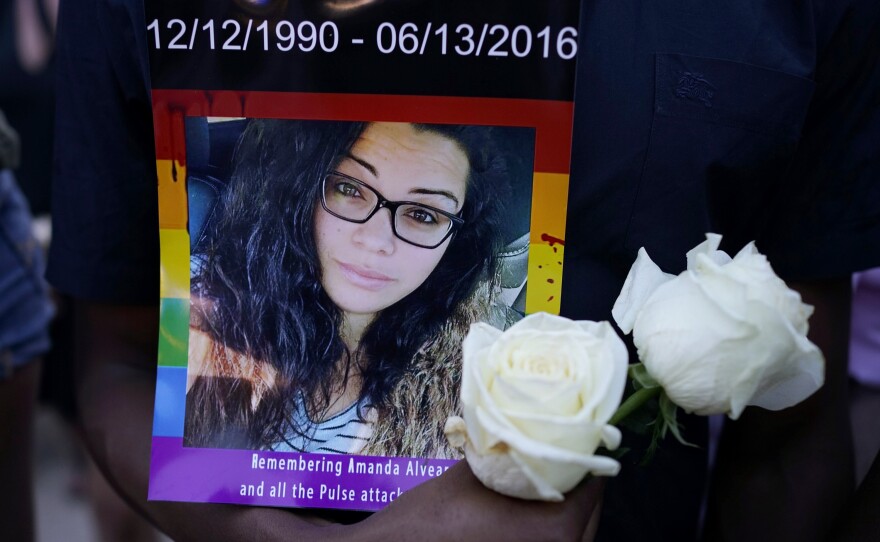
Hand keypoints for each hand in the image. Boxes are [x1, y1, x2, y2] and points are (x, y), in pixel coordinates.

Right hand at [352, 461, 604, 541]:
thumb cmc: (430, 516)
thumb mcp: (475, 474)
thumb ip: (511, 456)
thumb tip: (530, 432)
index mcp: (552, 531)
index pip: (593, 489)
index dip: (589, 461)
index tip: (583, 441)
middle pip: (588, 517)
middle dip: (581, 487)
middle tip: (568, 458)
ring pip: (574, 539)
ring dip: (567, 512)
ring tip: (550, 482)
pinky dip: (548, 532)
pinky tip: (531, 511)